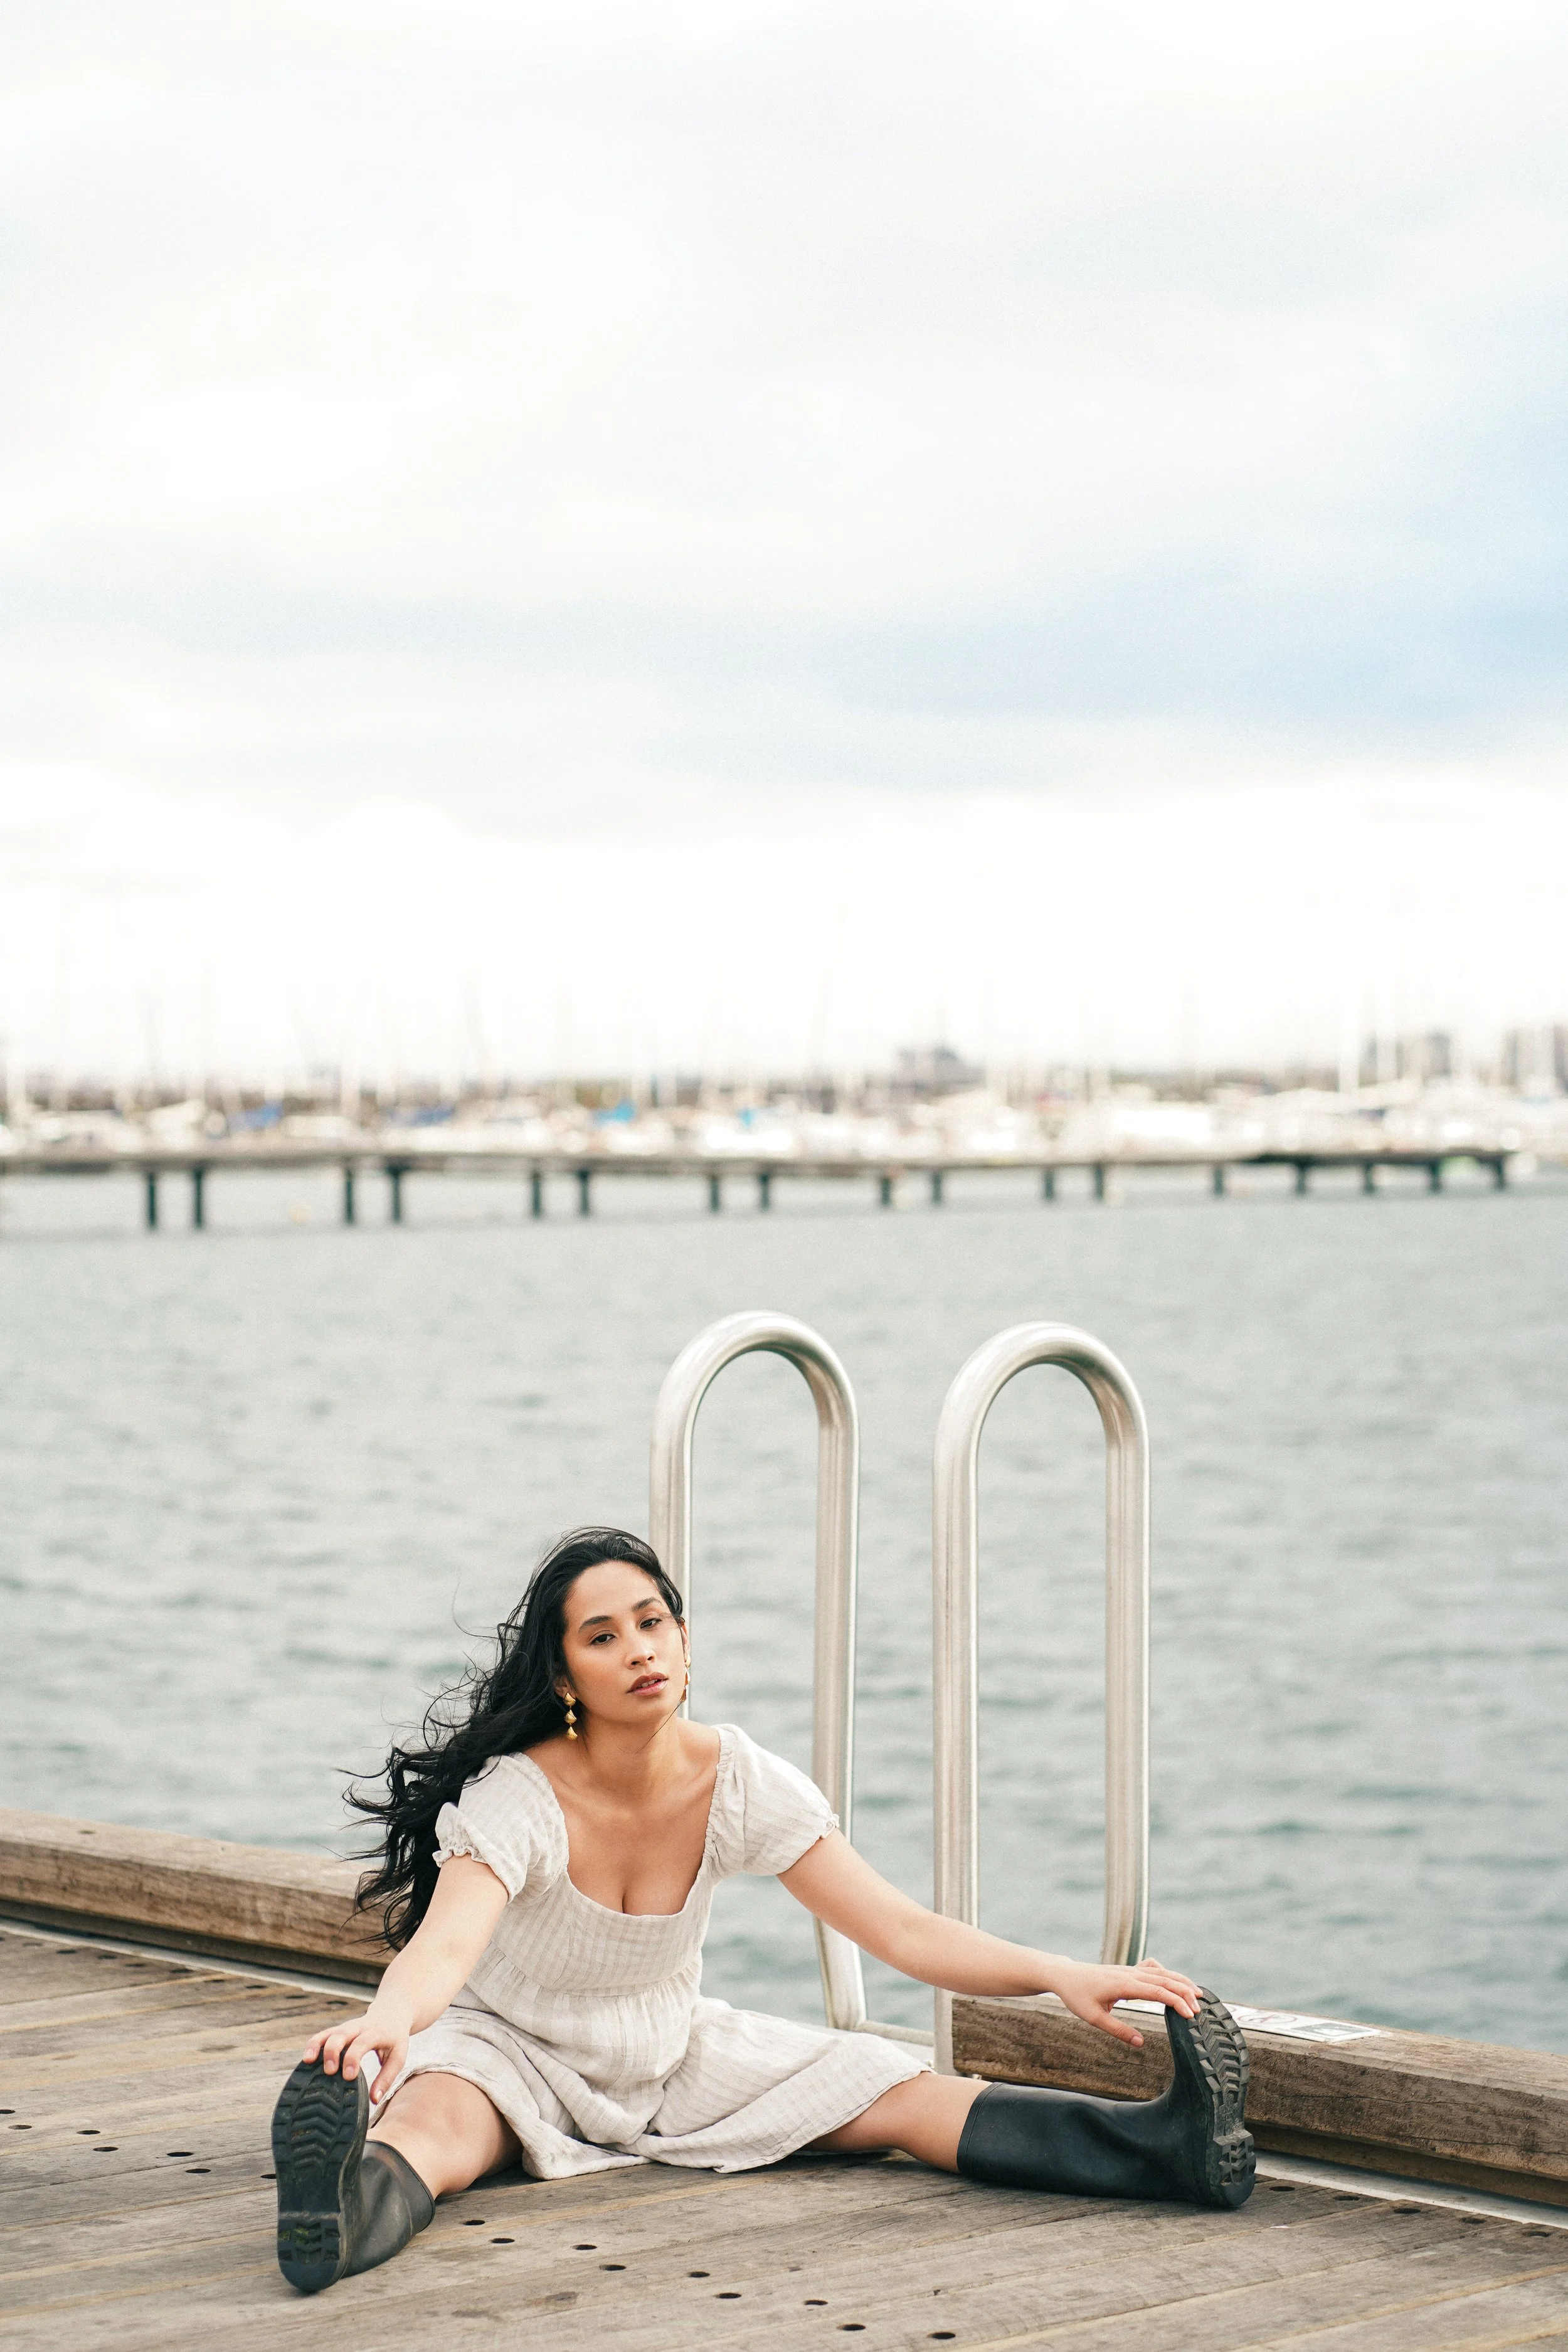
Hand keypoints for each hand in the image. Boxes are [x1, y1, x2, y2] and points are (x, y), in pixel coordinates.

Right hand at [302, 2002, 412, 2102]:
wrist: (391, 2012)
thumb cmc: (394, 2039)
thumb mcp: (398, 2056)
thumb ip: (387, 2078)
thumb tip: (374, 2100)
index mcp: (375, 2033)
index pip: (362, 2043)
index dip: (353, 2058)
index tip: (348, 2077)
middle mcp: (358, 2028)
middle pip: (341, 2034)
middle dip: (332, 2051)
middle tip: (329, 2071)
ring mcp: (346, 2028)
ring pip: (328, 2032)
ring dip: (317, 2045)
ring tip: (307, 2061)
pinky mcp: (337, 2031)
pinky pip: (322, 2035)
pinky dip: (313, 2044)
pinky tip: (306, 2059)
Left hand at [1051, 1957, 1201, 2047]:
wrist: (1066, 1975)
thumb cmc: (1077, 1996)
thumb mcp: (1094, 2018)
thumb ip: (1118, 2030)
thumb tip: (1140, 2043)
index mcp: (1124, 1984)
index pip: (1157, 1991)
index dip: (1176, 2002)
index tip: (1190, 2015)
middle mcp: (1130, 1973)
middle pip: (1165, 1980)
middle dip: (1185, 1993)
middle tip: (1200, 2009)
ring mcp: (1130, 1969)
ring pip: (1162, 1972)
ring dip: (1180, 1981)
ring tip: (1198, 1993)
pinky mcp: (1129, 1970)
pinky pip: (1153, 1968)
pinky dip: (1167, 1973)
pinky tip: (1174, 1981)